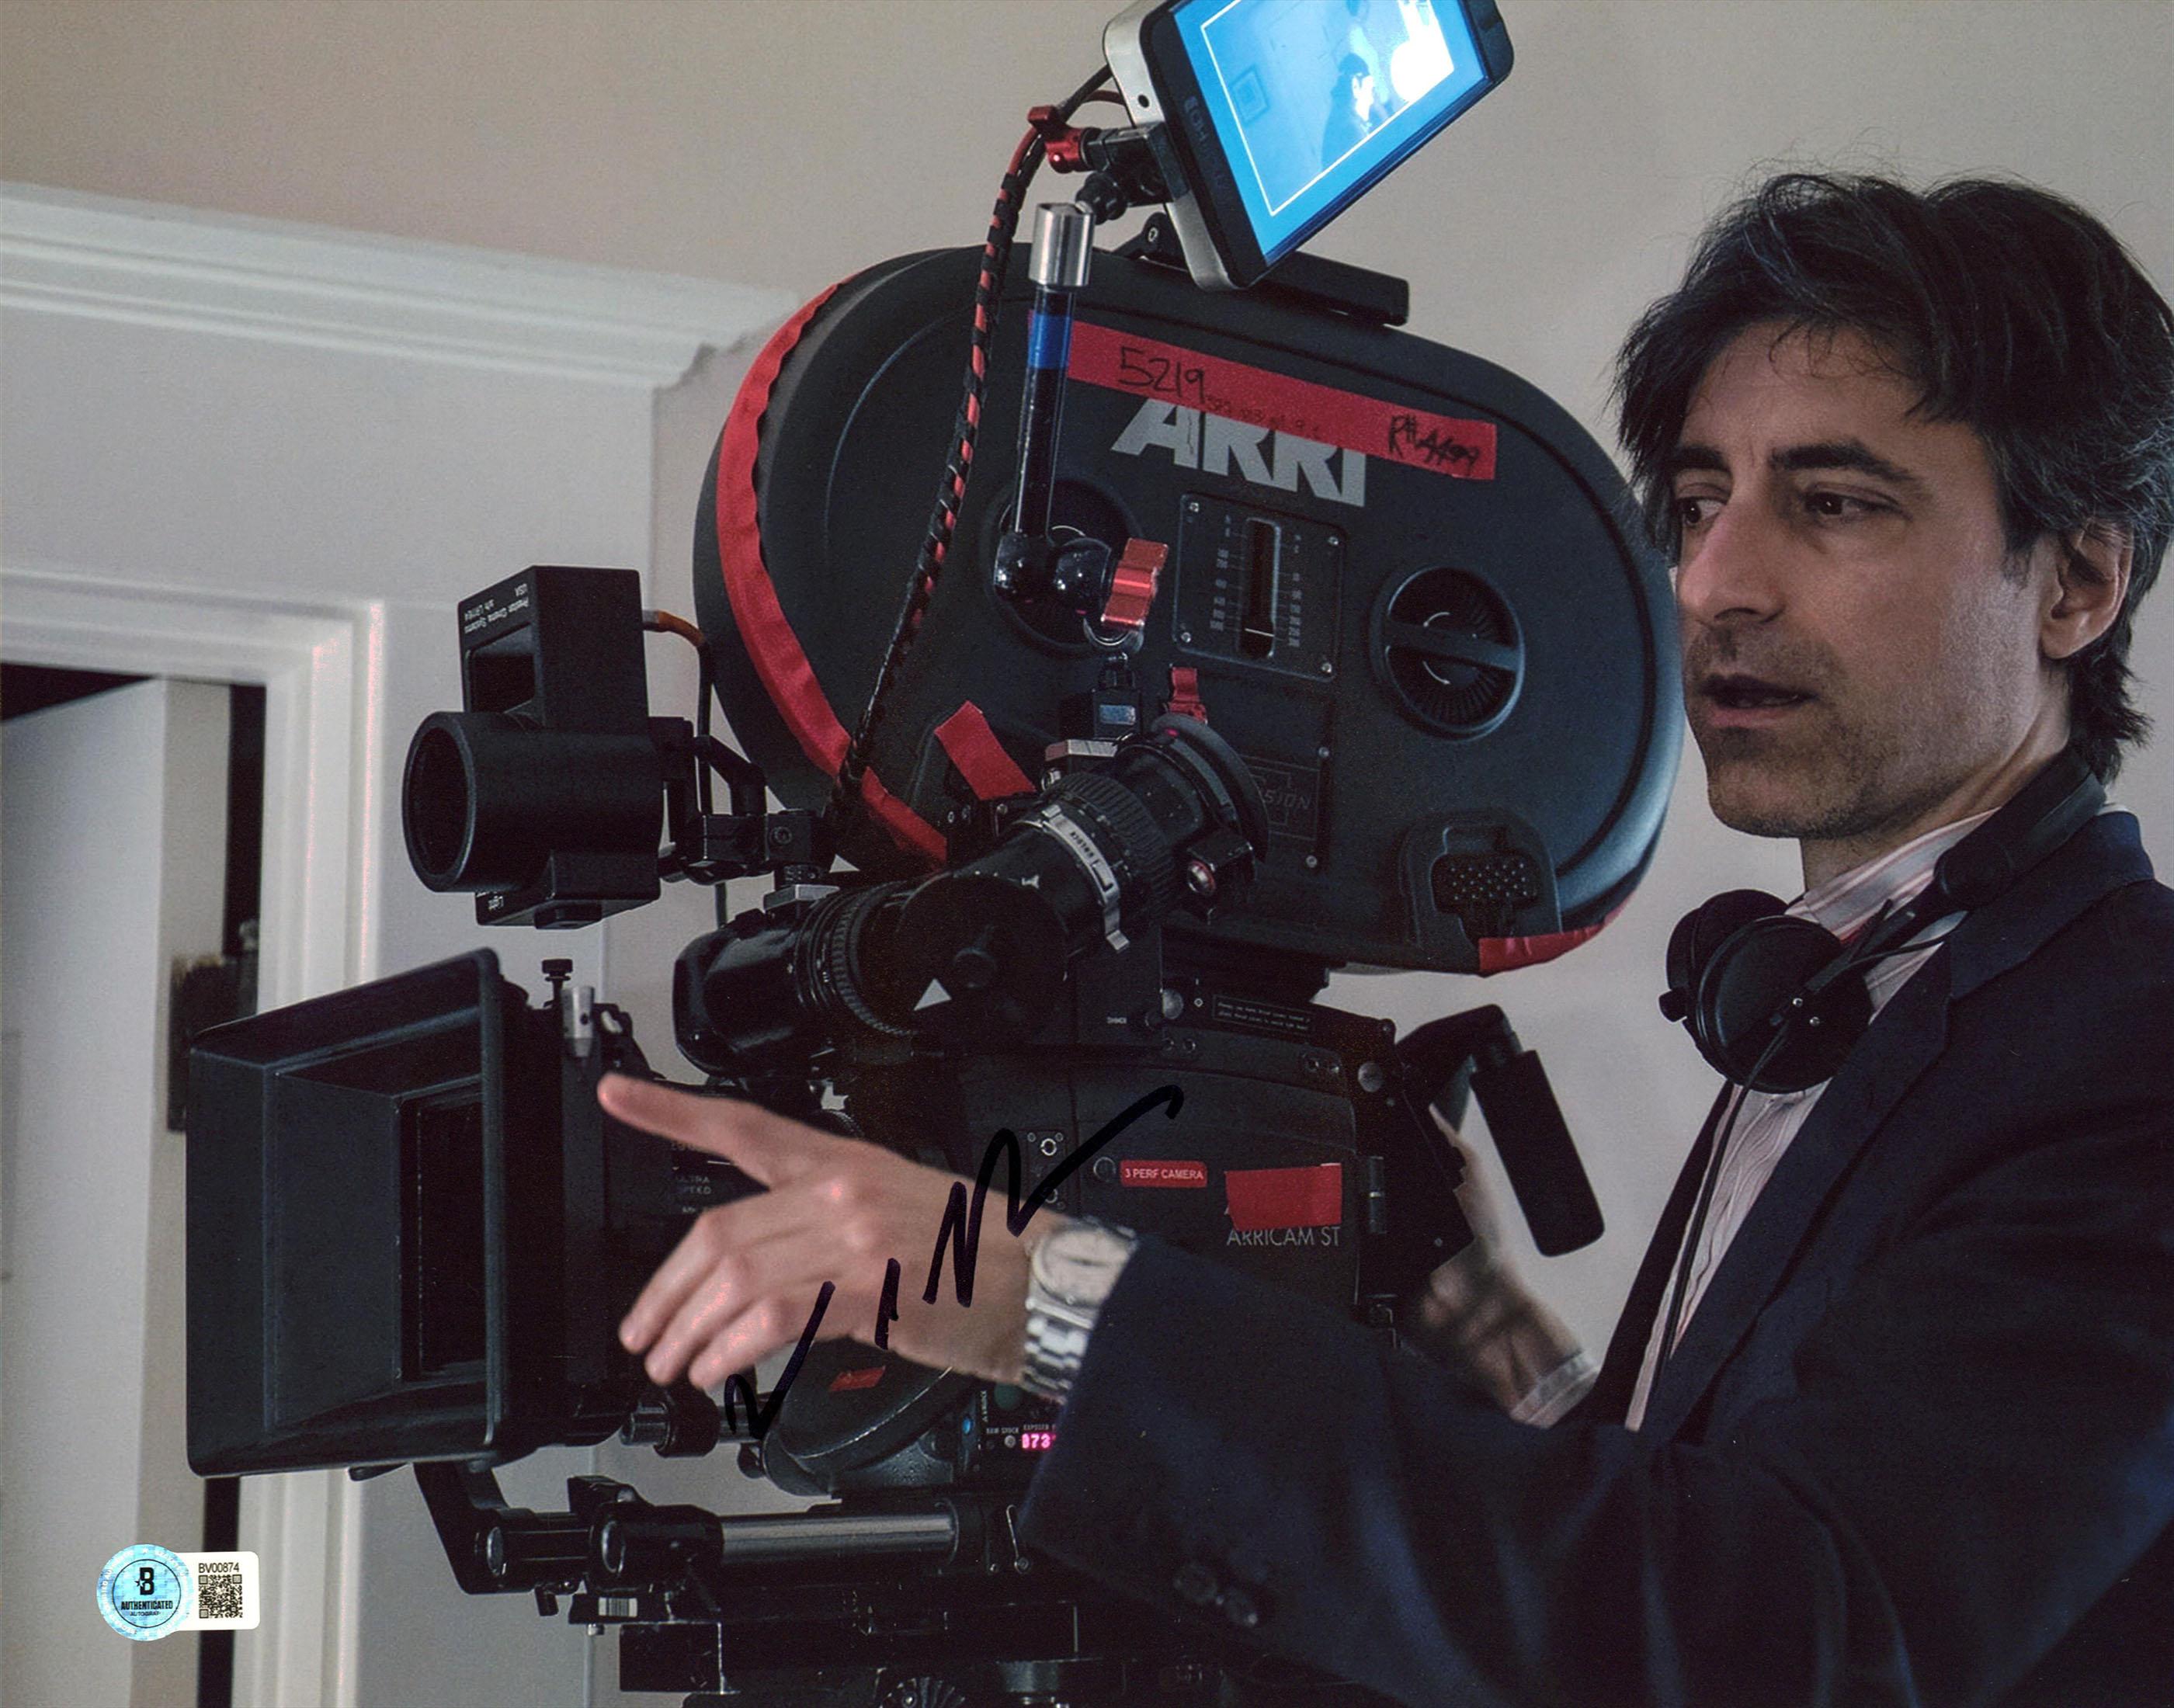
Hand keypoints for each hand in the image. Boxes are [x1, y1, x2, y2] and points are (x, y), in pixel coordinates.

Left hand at [600, 1074, 1061, 1389]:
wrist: (1048, 1284)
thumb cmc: (986, 1255)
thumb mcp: (900, 1209)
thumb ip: (828, 1221)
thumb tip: (760, 1267)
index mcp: (846, 1163)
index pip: (742, 1126)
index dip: (670, 1110)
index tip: (617, 1094)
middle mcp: (842, 1190)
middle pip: (717, 1229)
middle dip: (666, 1291)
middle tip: (644, 1333)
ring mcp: (854, 1235)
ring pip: (735, 1276)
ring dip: (689, 1332)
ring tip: (674, 1367)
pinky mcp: (868, 1287)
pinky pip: (772, 1316)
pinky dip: (731, 1349)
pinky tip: (718, 1371)